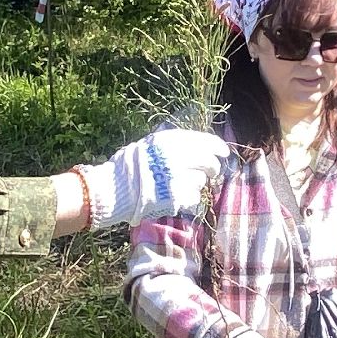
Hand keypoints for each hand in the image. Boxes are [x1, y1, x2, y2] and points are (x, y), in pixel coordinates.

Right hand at [78, 129, 227, 228]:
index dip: (216, 146)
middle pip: (208, 161)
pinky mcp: (177, 197)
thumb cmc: (128, 167)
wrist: (113, 190)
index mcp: (168, 140)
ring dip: (196, 183)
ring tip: (179, 184)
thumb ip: (172, 144)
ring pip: (201, 180)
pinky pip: (193, 197)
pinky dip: (188, 197)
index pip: (203, 140)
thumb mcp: (149, 145)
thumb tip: (198, 146)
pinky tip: (175, 196)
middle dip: (213, 167)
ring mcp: (177, 178)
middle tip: (211, 172)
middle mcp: (175, 156)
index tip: (223, 151)